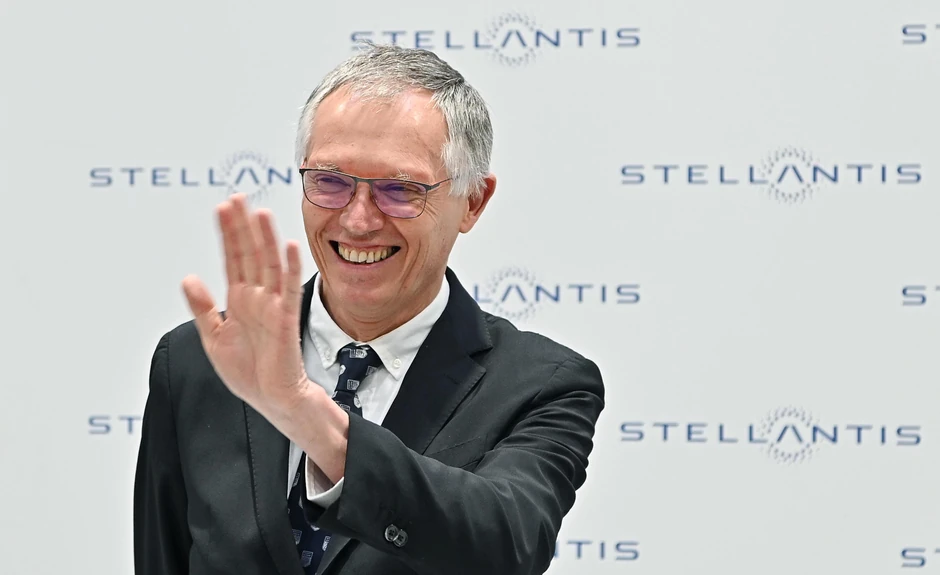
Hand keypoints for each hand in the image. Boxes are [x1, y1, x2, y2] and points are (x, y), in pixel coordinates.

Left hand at [181, 194, 309, 418]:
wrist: (271, 398)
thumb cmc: (248, 372)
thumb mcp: (213, 338)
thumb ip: (202, 308)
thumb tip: (188, 278)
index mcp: (240, 300)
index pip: (233, 258)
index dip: (228, 233)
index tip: (223, 207)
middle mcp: (258, 297)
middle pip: (251, 253)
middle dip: (243, 226)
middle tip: (237, 198)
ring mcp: (273, 306)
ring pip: (269, 264)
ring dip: (265, 238)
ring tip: (259, 213)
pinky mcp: (286, 319)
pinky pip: (289, 289)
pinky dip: (290, 268)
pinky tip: (288, 247)